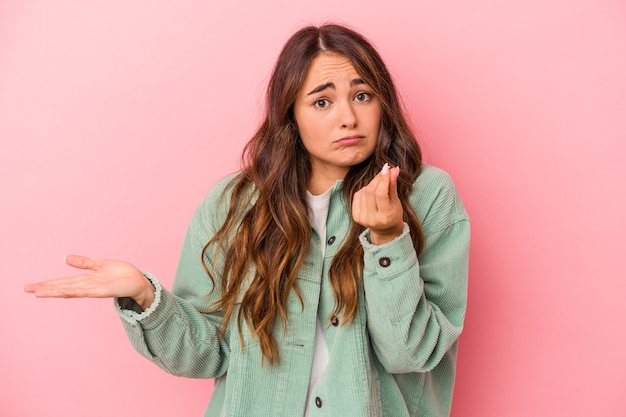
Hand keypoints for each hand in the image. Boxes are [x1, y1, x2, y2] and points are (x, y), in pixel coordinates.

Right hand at [24, 255, 154, 309]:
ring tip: (38, 292)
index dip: (47, 284)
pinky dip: (74, 291)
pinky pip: (86, 291)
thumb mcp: (99, 264)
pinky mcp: (103, 290)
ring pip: (70, 290)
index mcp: (85, 280)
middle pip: (62, 287)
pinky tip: (63, 291)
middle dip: (45, 289)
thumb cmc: (121, 274)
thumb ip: (83, 263)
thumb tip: (65, 259)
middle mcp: (87, 286)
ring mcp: (94, 289)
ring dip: (54, 291)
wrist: (138, 281)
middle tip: (27, 290)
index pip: (62, 282)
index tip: (31, 286)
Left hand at [352, 164, 403, 244]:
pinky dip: (364, 190)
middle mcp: (372, 219)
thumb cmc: (393, 214)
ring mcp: (362, 218)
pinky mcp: (355, 216)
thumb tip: (394, 169)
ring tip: (379, 184)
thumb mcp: (396, 202)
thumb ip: (393, 185)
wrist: (384, 230)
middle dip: (377, 179)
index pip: (380, 194)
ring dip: (372, 184)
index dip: (383, 179)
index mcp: (385, 216)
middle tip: (384, 172)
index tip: (387, 169)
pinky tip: (371, 192)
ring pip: (363, 192)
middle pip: (370, 191)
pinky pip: (358, 195)